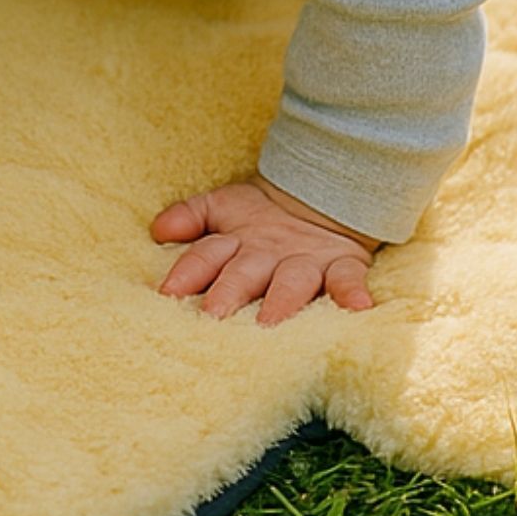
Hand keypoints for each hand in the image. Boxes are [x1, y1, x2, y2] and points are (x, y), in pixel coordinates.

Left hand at [151, 176, 379, 327]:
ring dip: (281, 301)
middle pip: (244, 273)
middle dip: (228, 293)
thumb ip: (190, 217)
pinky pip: (348, 279)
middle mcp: (268, 254)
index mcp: (236, 242)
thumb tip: (158, 229)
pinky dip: (352, 293)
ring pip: (291, 282)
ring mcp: (305, 261)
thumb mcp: (223, 207)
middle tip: (212, 315)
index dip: (187, 271)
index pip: (207, 255)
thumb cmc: (261, 216)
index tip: (168, 293)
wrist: (321, 193)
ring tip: (270, 322)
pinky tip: (358, 307)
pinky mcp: (341, 265)